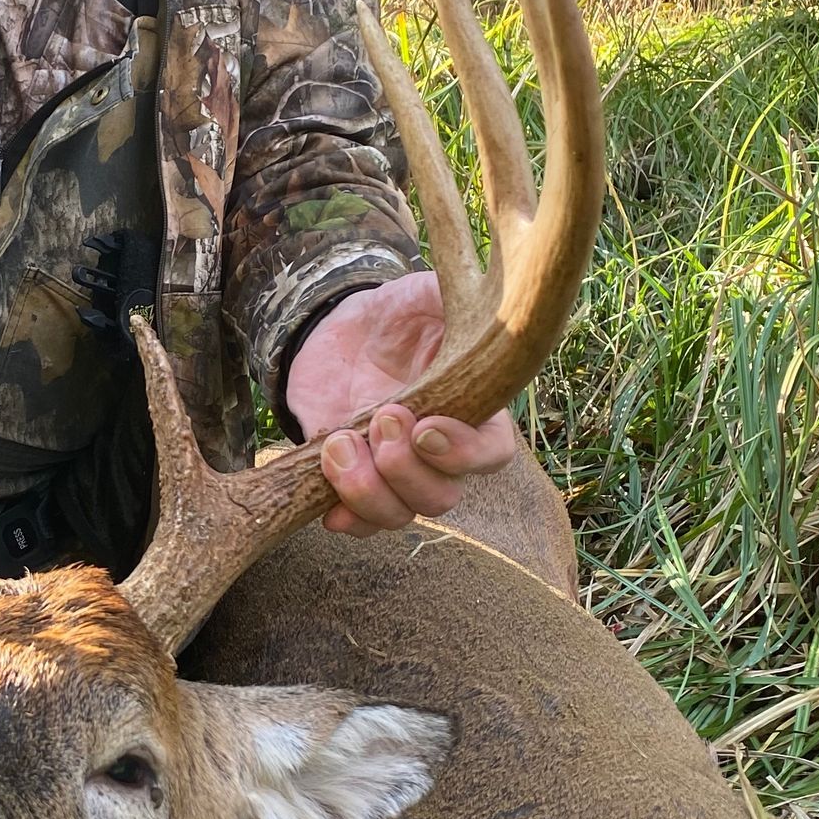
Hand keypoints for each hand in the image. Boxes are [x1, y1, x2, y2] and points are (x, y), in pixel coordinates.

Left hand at [285, 274, 516, 537]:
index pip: (491, 454)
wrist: (344, 332)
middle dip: (404, 468)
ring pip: (399, 515)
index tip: (425, 428)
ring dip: (366, 491)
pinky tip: (327, 507)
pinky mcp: (356, 480)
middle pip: (441, 497)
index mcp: (474, 413)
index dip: (463, 454)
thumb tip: (472, 294)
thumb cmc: (399, 315)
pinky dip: (346, 520)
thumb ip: (451, 301)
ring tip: (338, 443)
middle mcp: (441, 455)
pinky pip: (360, 524)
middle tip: (381, 416)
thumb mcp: (426, 296)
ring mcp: (398, 473)